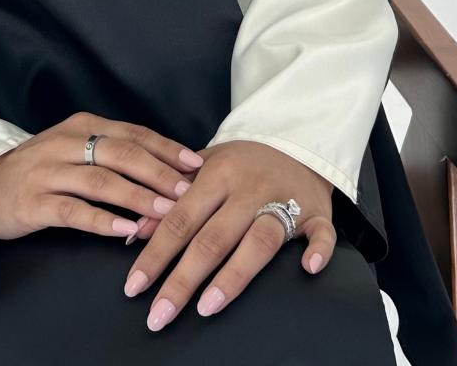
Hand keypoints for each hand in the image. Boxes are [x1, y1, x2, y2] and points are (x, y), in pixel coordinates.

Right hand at [0, 111, 204, 241]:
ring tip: (166, 212)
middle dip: (160, 172)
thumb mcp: (75, 149)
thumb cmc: (40, 169)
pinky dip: (103, 221)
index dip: (167, 148)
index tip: (198, 164)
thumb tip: (169, 169)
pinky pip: (73, 211)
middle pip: (122, 153)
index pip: (134, 133)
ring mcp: (48, 171)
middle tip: (190, 191)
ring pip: (101, 181)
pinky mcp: (32, 201)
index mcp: (83, 126)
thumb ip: (113, 154)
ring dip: (137, 197)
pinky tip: (126, 232)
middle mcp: (66, 142)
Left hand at [122, 139, 335, 330]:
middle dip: (183, 279)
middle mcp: (248, 189)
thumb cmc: (241, 162)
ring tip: (207, 307)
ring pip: (259, 240)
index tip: (134, 286)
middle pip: (213, 238)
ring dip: (234, 275)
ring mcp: (285, 200)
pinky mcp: (317, 212)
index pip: (180, 218)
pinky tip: (308, 269)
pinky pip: (321, 233)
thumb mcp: (203, 168)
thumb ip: (172, 196)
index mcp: (217, 174)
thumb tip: (134, 232)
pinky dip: (317, 250)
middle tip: (159, 315)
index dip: (156, 253)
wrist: (294, 141)